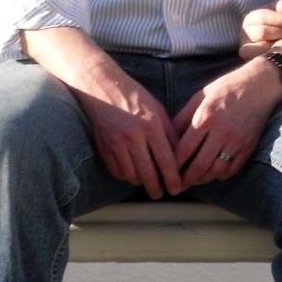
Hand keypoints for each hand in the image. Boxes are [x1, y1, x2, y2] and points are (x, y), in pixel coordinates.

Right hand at [21, 28, 182, 198]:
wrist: (102, 88)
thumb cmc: (134, 96)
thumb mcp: (158, 109)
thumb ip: (169, 132)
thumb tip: (179, 155)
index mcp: (151, 125)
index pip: (165, 160)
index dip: (173, 178)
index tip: (177, 188)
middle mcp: (133, 136)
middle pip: (148, 174)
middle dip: (157, 188)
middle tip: (161, 193)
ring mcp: (116, 144)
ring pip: (132, 176)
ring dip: (141, 183)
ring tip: (148, 183)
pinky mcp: (104, 148)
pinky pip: (117, 171)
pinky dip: (126, 176)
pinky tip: (132, 173)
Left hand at [171, 59, 281, 188]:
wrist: (261, 84)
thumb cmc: (227, 87)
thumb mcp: (200, 95)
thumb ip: (183, 116)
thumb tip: (168, 136)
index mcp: (205, 117)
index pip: (184, 150)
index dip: (173, 165)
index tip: (167, 171)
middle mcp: (221, 131)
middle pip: (199, 165)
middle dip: (185, 180)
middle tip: (177, 187)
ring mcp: (237, 141)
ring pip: (216, 171)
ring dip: (202, 180)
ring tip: (194, 181)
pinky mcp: (249, 147)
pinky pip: (232, 169)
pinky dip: (220, 175)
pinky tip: (213, 172)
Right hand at [239, 0, 281, 59]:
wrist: (278, 41)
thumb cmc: (279, 24)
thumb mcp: (281, 12)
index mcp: (250, 19)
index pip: (262, 17)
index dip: (279, 18)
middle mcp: (244, 35)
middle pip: (262, 32)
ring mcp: (246, 50)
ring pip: (262, 48)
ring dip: (281, 44)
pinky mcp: (252, 61)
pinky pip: (263, 59)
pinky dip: (276, 55)